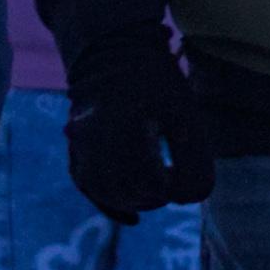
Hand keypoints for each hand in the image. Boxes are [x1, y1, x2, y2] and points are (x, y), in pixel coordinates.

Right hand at [63, 43, 216, 224]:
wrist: (112, 51)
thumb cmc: (157, 81)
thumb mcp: (186, 113)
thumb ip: (194, 158)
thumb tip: (183, 198)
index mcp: (126, 127)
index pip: (152, 182)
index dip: (172, 184)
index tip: (179, 168)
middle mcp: (96, 139)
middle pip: (128, 191)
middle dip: (154, 194)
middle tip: (171, 178)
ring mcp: (81, 146)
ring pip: (106, 192)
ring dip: (135, 199)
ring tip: (156, 191)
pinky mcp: (75, 150)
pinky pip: (88, 186)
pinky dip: (110, 202)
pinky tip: (132, 218)